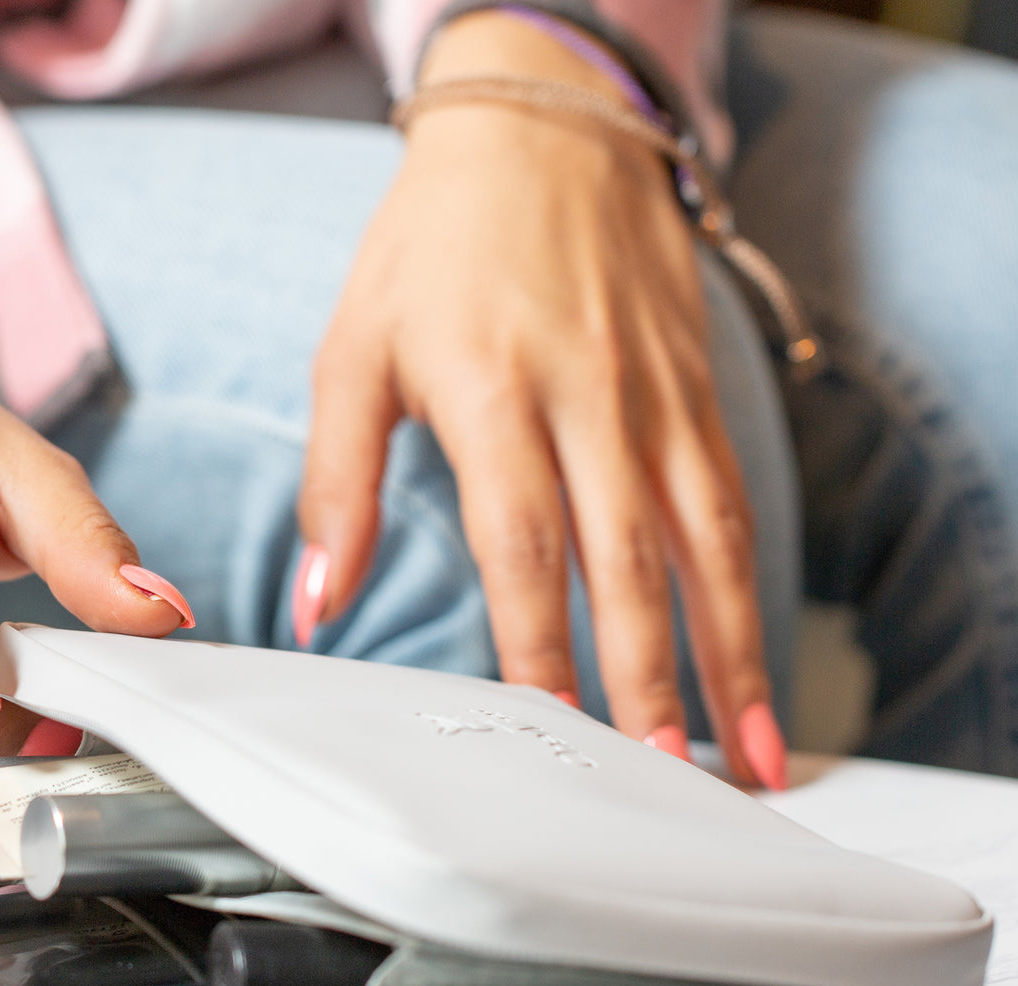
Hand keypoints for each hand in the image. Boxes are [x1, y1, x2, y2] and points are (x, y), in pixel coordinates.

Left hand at [297, 12, 785, 786]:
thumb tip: (319, 605)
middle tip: (666, 774)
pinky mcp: (699, 389)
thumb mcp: (355, 348)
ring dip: (730, 653)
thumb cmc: (434, 244)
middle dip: (651, 678)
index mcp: (491, 391)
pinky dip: (746, 587)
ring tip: (749, 749)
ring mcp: (658, 395)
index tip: (548, 731)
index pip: (521, 544)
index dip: (538, 646)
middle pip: (630, 560)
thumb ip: (338, 484)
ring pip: (707, 542)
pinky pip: (731, 500)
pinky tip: (752, 652)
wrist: (545, 126)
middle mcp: (590, 398)